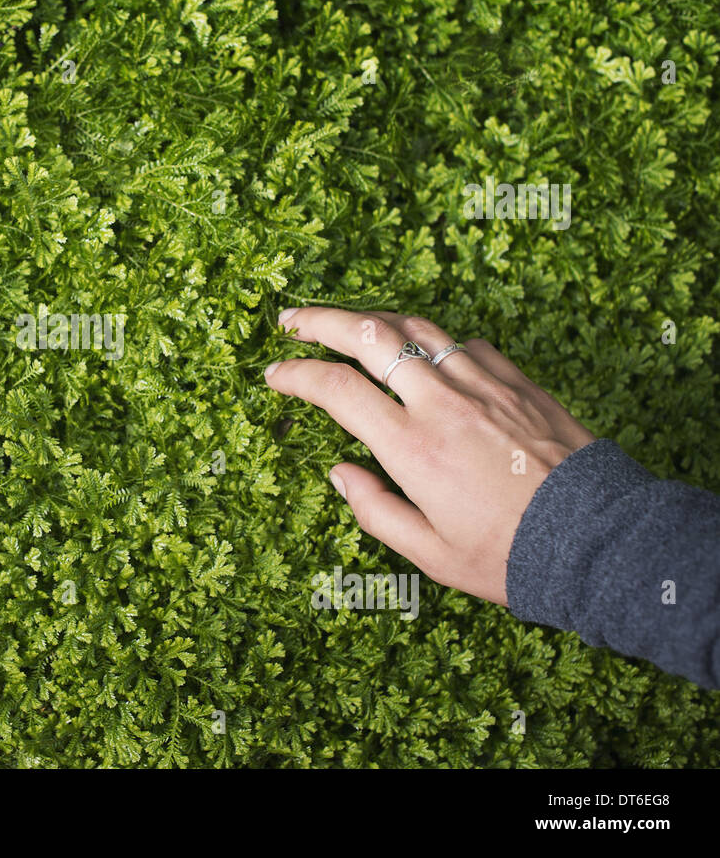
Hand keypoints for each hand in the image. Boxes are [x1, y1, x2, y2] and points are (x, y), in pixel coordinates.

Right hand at [264, 307, 596, 605]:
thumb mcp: (430, 553)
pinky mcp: (518, 382)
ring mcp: (483, 385)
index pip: (336, 389)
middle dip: (320, 321)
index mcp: (411, 447)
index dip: (296, 374)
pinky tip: (426, 353)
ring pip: (416, 328)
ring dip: (373, 318)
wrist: (598, 541)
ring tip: (348, 322)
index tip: (275, 373)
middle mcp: (441, 404)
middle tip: (291, 319)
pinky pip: (466, 344)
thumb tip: (339, 472)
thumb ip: (374, 510)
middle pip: (368, 335)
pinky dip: (435, 341)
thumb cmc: (509, 555)